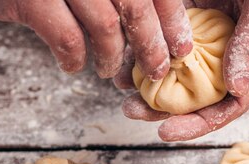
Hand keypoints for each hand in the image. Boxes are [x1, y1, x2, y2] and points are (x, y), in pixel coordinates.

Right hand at [0, 0, 192, 78]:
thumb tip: (150, 32)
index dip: (174, 20)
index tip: (182, 48)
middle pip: (138, 7)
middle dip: (152, 47)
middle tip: (156, 72)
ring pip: (106, 26)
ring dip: (112, 58)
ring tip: (108, 71)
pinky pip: (67, 39)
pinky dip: (74, 60)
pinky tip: (73, 65)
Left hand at [115, 0, 248, 140]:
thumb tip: (235, 88)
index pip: (228, 103)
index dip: (198, 123)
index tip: (166, 131)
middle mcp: (227, 47)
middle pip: (194, 90)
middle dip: (162, 106)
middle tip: (132, 109)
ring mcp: (206, 27)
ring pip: (173, 62)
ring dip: (146, 75)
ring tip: (119, 83)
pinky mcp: (189, 4)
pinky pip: (163, 28)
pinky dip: (144, 40)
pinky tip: (123, 47)